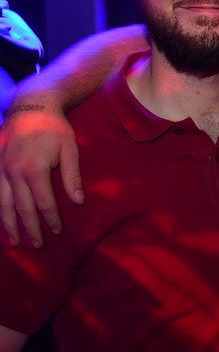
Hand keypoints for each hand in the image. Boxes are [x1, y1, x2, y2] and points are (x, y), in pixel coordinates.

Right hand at [0, 108, 81, 246]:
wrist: (30, 106)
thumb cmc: (55, 128)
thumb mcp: (69, 149)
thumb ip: (72, 176)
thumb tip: (78, 201)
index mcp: (35, 170)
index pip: (44, 203)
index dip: (50, 220)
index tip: (56, 232)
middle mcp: (13, 173)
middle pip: (22, 208)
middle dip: (30, 229)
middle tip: (37, 245)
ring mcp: (0, 170)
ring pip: (2, 204)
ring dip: (9, 225)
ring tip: (15, 242)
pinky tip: (1, 220)